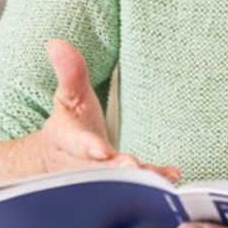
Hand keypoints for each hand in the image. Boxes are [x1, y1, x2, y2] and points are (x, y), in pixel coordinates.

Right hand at [39, 39, 178, 179]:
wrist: (62, 158)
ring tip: (155, 175)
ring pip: (115, 180)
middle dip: (112, 168)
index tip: (100, 150)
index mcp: (65, 137)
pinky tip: (171, 175)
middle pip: (95, 168)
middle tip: (131, 166)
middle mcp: (80, 162)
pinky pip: (135, 184)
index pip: (73, 141)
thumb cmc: (72, 122)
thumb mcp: (70, 95)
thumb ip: (69, 72)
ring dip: (135, 178)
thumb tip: (57, 43)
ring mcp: (100, 175)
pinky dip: (153, 178)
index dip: (86, 146)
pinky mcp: (118, 181)